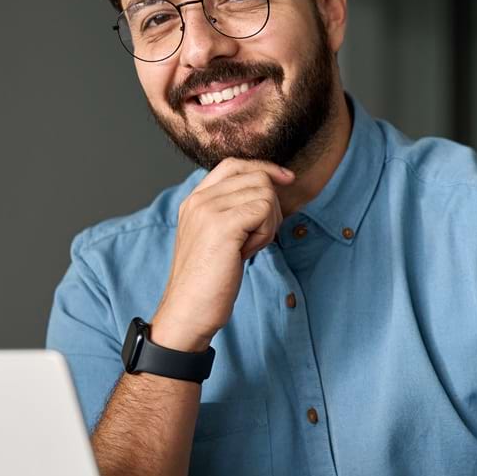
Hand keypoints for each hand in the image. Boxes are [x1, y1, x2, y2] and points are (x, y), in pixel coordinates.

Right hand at [151, 159, 294, 350]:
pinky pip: (265, 211)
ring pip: (265, 194)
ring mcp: (208, 209)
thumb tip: (271, 190)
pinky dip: (266, 233)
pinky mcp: (222, 224)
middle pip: (257, 177)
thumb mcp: (217, 237)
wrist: (189, 311)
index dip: (264, 168)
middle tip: (255, 238)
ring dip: (268, 224)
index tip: (286, 180)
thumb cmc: (208, 282)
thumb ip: (233, 210)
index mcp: (194, 200)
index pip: (234, 164)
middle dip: (270, 207)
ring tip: (248, 248)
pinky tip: (248, 252)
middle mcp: (199, 199)